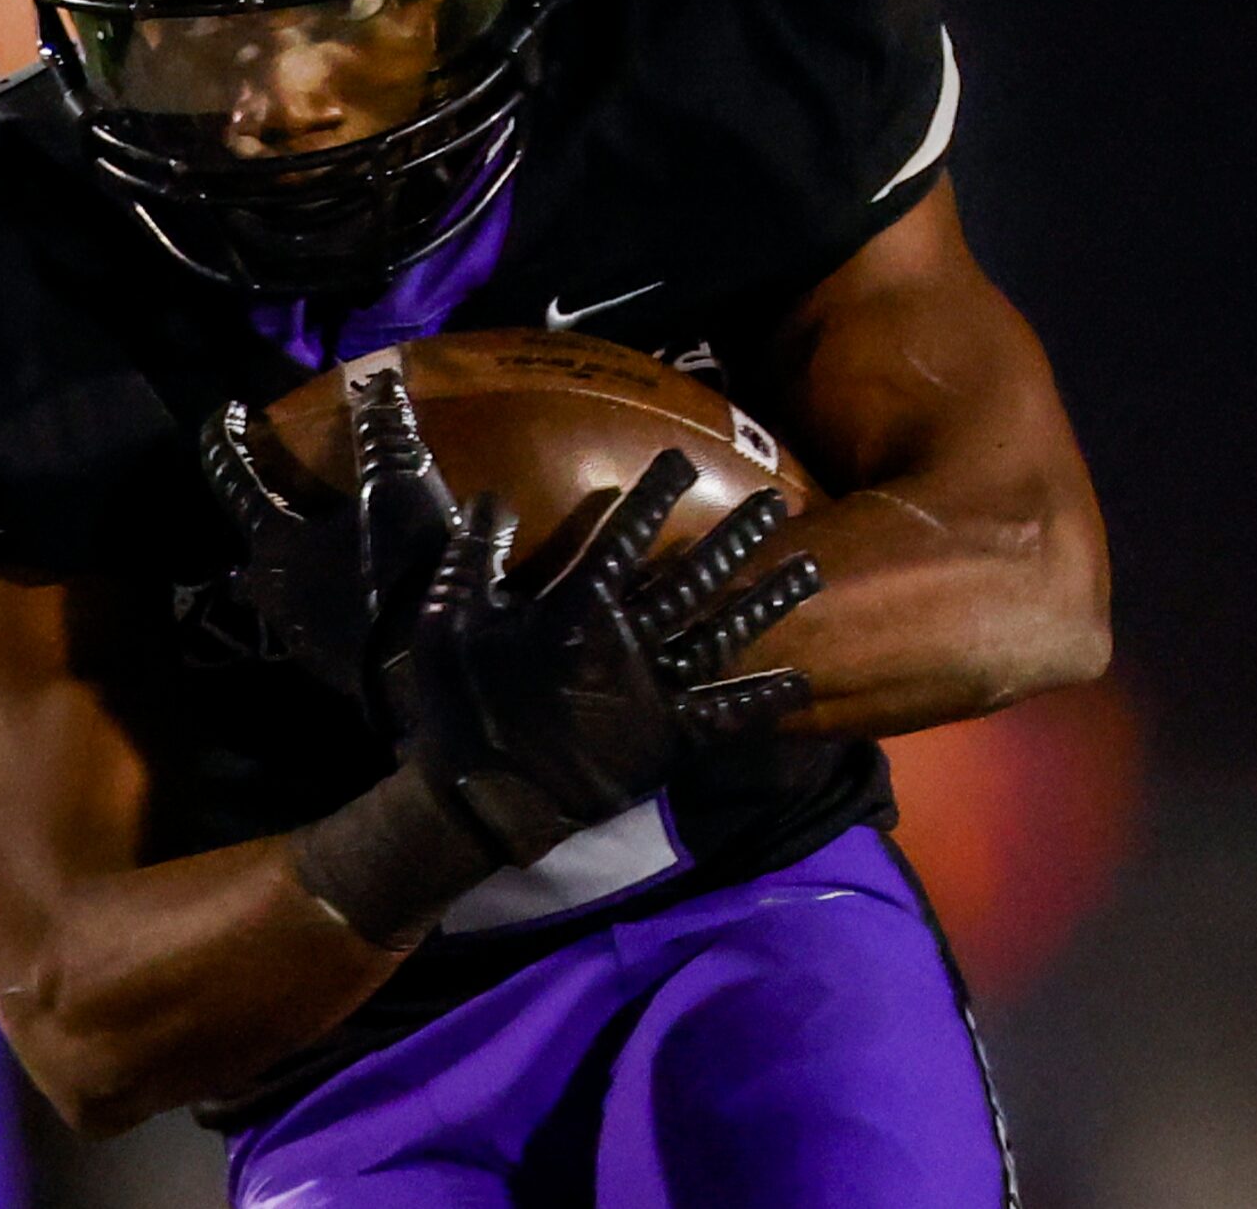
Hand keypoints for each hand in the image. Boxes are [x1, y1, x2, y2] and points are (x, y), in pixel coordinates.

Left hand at [200, 368, 460, 702]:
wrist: (436, 673)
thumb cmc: (404, 568)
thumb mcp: (399, 488)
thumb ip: (383, 433)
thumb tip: (378, 378)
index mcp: (275, 544)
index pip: (235, 479)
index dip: (225, 440)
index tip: (227, 409)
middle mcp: (276, 594)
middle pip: (252, 551)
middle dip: (260, 523)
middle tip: (279, 499)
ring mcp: (304, 639)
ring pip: (285, 593)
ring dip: (300, 567)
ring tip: (330, 546)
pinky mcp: (340, 670)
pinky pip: (325, 623)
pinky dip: (338, 599)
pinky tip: (371, 592)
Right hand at [382, 449, 821, 865]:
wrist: (483, 795)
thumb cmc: (460, 699)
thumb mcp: (449, 614)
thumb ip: (474, 552)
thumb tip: (492, 497)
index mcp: (578, 608)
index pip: (624, 537)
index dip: (655, 496)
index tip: (682, 460)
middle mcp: (629, 641)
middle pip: (694, 577)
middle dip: (736, 536)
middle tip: (774, 502)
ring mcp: (654, 691)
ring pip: (723, 635)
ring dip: (767, 601)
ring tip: (808, 567)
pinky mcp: (667, 740)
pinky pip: (723, 716)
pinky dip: (762, 700)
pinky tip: (800, 683)